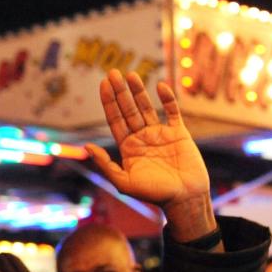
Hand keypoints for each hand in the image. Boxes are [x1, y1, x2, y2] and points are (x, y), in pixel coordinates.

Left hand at [87, 70, 214, 240]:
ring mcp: (160, 134)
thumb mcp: (124, 182)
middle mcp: (142, 138)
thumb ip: (106, 165)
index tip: (103, 85)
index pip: (115, 120)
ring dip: (139, 91)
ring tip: (130, 74)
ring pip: (147, 107)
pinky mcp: (179, 132)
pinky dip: (167, 98)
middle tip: (112, 73)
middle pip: (128, 110)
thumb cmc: (154, 194)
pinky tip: (160, 86)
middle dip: (120, 92)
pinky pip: (172, 111)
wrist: (184, 198)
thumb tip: (87, 146)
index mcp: (128, 148)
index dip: (109, 102)